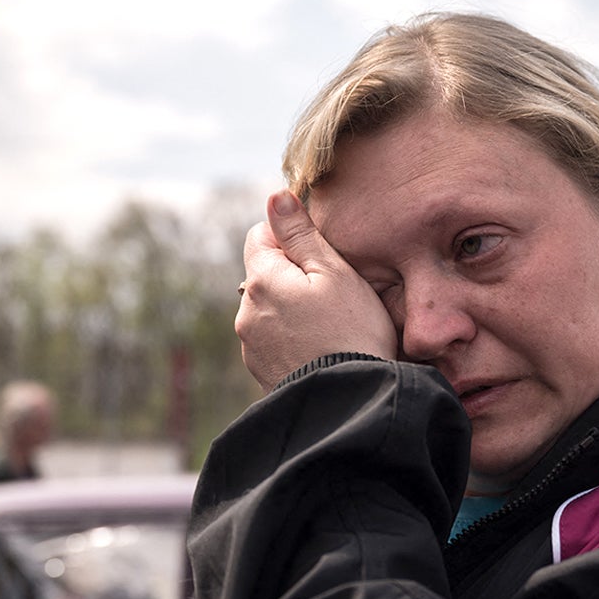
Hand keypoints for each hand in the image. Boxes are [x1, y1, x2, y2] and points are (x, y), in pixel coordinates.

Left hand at [236, 191, 397, 392]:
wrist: (351, 401)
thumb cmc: (352, 331)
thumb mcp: (335, 273)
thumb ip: (301, 234)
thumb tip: (275, 197)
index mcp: (262, 279)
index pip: (261, 235)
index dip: (292, 239)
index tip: (323, 257)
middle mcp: (246, 311)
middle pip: (265, 274)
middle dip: (293, 276)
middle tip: (335, 295)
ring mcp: (251, 345)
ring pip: (270, 309)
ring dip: (293, 310)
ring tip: (331, 328)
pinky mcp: (261, 372)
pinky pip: (275, 341)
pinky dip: (294, 339)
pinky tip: (322, 350)